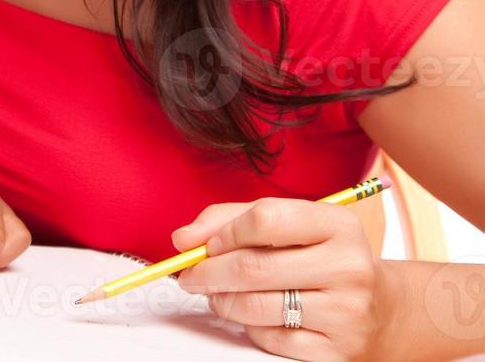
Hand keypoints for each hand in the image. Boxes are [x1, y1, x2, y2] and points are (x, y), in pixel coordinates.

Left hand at [171, 197, 389, 360]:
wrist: (384, 309)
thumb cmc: (322, 258)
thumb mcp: (291, 226)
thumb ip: (232, 220)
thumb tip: (183, 239)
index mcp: (337, 225)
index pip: (265, 218)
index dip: (223, 232)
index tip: (204, 244)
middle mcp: (349, 267)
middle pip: (253, 267)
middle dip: (207, 272)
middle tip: (189, 276)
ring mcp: (347, 313)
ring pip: (256, 306)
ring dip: (222, 300)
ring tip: (218, 294)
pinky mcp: (338, 351)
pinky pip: (270, 340)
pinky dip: (249, 328)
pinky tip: (254, 317)